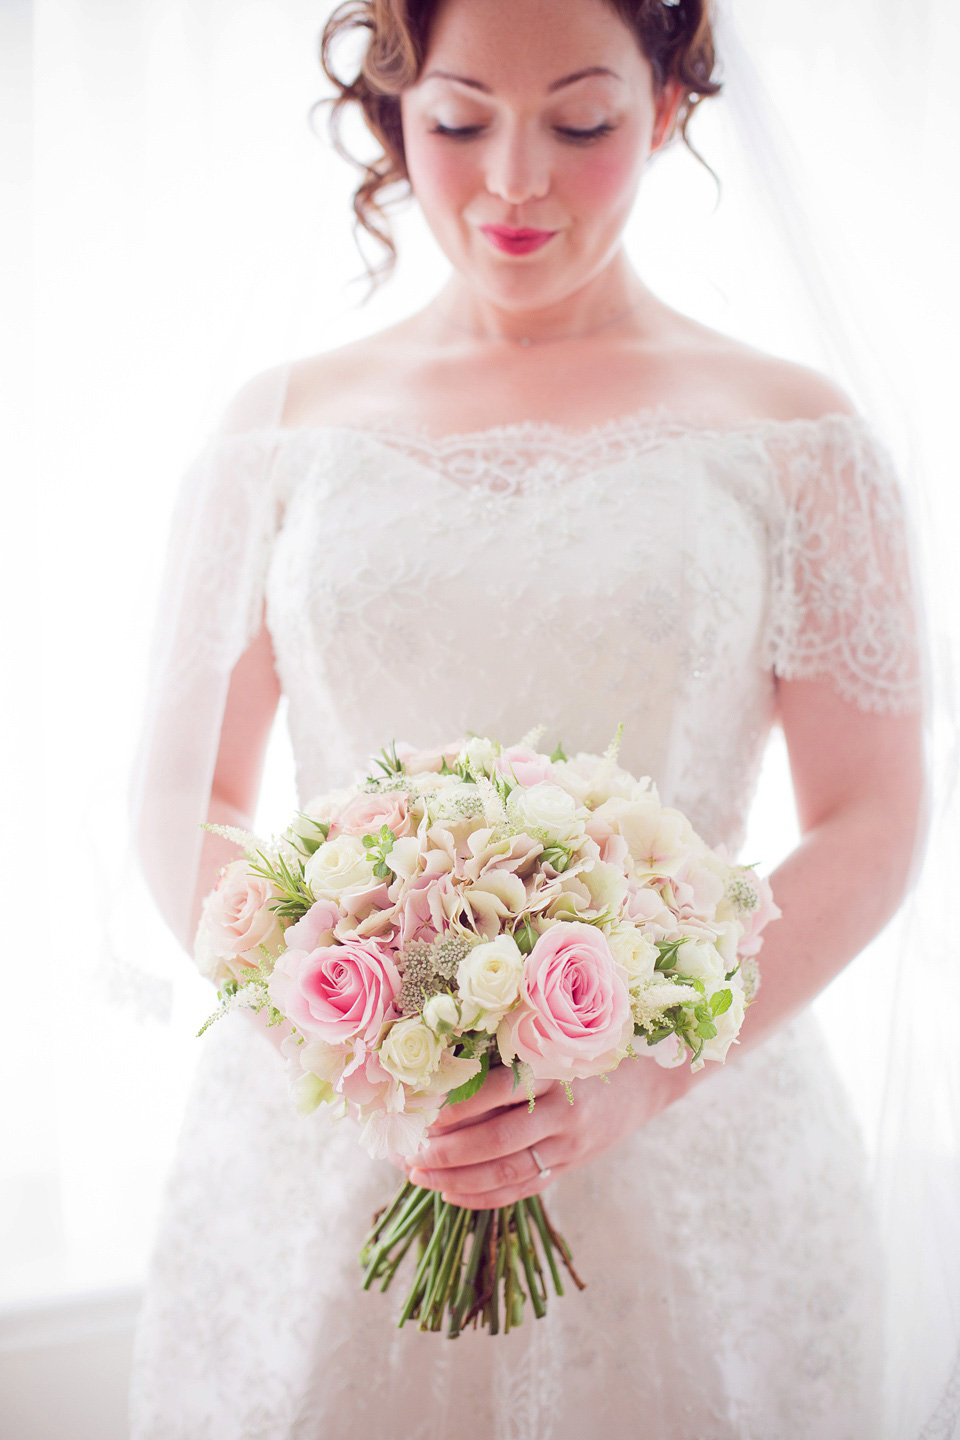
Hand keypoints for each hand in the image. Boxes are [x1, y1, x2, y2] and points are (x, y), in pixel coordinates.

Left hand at [394, 1057, 690, 1209]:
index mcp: (558, 1071)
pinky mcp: (570, 1167)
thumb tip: (447, 1065)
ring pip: (507, 1171)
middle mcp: (565, 1113)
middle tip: (412, 1153)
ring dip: (458, 1178)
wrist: (648, 1080)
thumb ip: (514, 1051)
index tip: (426, 1112)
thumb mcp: (558, 1040)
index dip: (461, 1106)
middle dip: (450, 1152)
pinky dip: (484, 1196)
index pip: (501, 1091)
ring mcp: (570, 1146)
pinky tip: (451, 1194)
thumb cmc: (590, 1049)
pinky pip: (522, 1189)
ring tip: (421, 1176)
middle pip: (499, 1141)